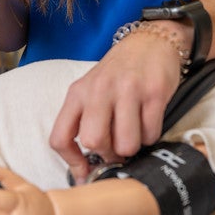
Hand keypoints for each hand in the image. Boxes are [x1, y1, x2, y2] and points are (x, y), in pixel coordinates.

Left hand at [48, 28, 184, 183]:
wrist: (150, 42)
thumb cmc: (118, 73)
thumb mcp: (91, 90)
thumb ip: (84, 122)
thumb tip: (85, 172)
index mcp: (78, 93)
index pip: (60, 138)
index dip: (72, 163)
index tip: (86, 171)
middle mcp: (99, 90)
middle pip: (94, 142)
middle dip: (108, 154)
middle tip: (117, 147)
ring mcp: (127, 90)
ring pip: (126, 144)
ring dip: (133, 147)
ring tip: (134, 131)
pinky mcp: (154, 93)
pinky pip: (151, 134)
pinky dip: (150, 135)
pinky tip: (148, 120)